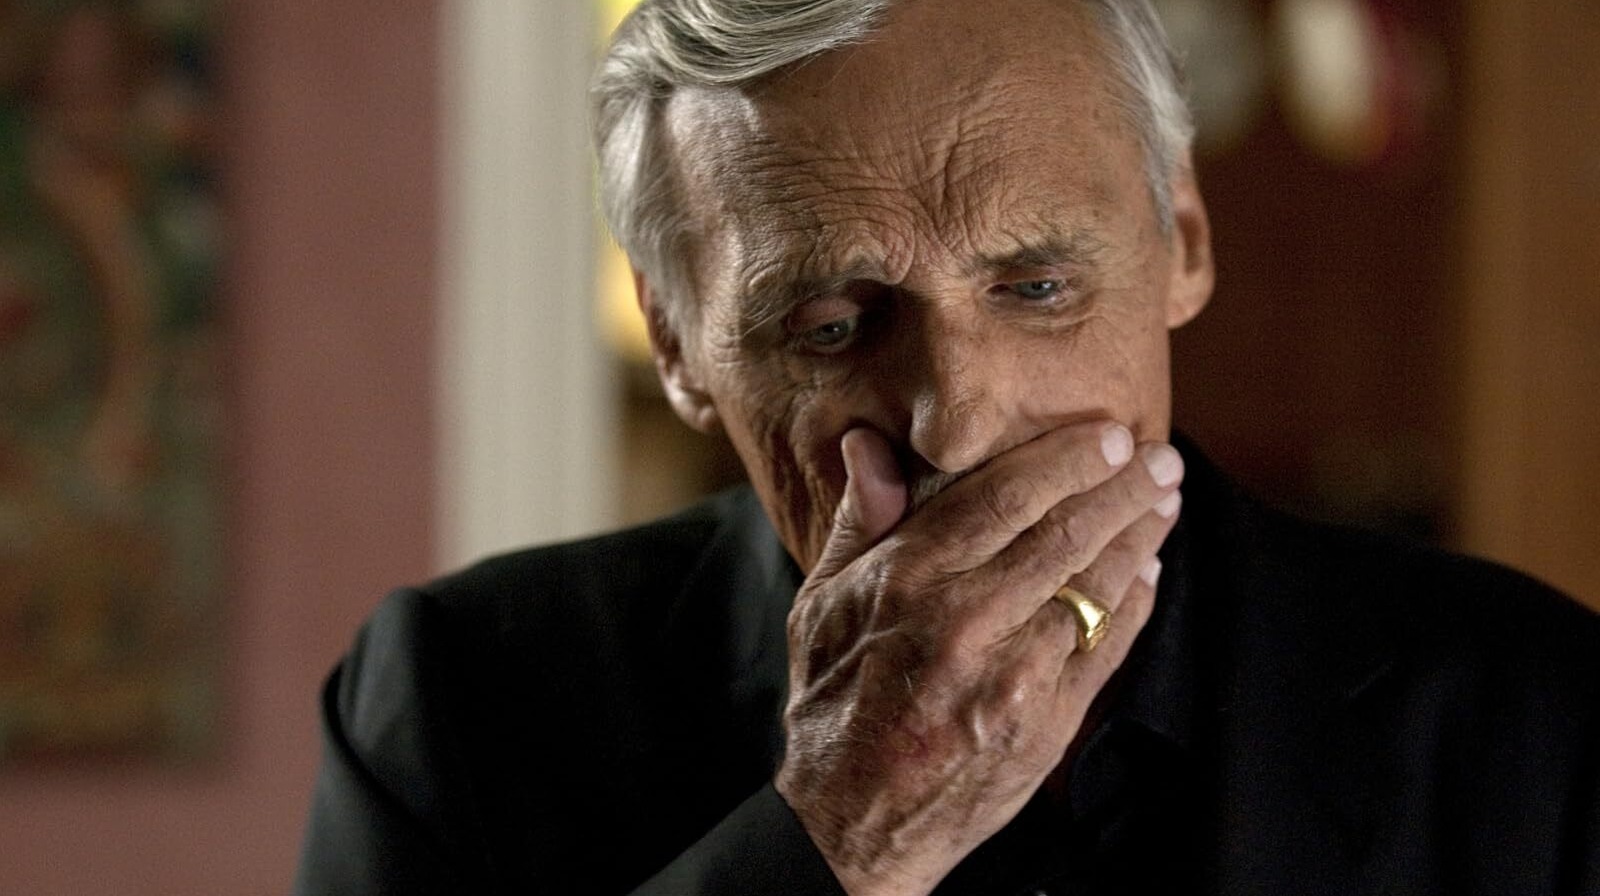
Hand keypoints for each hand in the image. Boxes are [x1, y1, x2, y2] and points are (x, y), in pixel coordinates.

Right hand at [775, 421, 1182, 895]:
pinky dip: (1134, 603)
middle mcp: (964, 620)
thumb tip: (873, 445)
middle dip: (1122, 487)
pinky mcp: (1046, 724)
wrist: (850, 824)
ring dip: (1140, 536)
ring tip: (1166, 501)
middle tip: (1160, 456)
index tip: (1109, 434)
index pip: (1004, 496)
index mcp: (907, 580)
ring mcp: (1012, 676)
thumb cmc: (833, 704)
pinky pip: (1106, 649)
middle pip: (1064, 532)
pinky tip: (1148, 571)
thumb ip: (861, 520)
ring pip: (1094, 585)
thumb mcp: (821, 602)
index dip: (1066, 459)